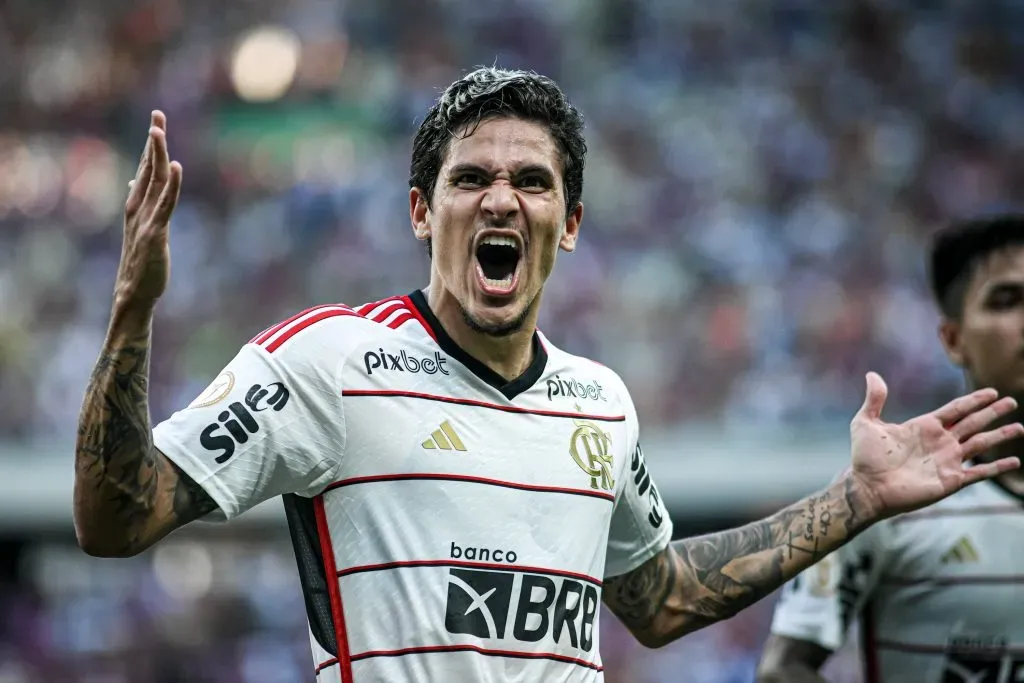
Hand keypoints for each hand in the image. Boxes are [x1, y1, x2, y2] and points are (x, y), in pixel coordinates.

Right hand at [115, 111, 182, 309]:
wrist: (133, 293)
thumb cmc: (140, 263)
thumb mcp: (141, 227)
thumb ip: (141, 202)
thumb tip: (135, 179)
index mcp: (136, 206)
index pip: (145, 170)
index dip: (152, 146)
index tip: (156, 122)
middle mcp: (138, 209)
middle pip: (148, 168)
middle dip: (154, 141)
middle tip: (157, 115)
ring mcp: (145, 220)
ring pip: (154, 181)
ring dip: (157, 154)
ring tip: (158, 130)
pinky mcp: (155, 233)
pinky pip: (165, 204)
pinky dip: (172, 185)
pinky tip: (176, 166)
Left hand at [848, 371, 1022, 519]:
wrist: (867, 487)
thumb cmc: (865, 457)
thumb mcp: (866, 422)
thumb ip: (874, 399)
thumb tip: (872, 374)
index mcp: (924, 426)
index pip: (956, 409)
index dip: (974, 400)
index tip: (991, 392)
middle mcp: (940, 442)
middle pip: (973, 422)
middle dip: (992, 412)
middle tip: (1011, 401)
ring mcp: (947, 461)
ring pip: (980, 444)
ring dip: (1000, 435)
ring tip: (1019, 427)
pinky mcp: (951, 480)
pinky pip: (979, 472)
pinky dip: (997, 467)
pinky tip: (1014, 461)